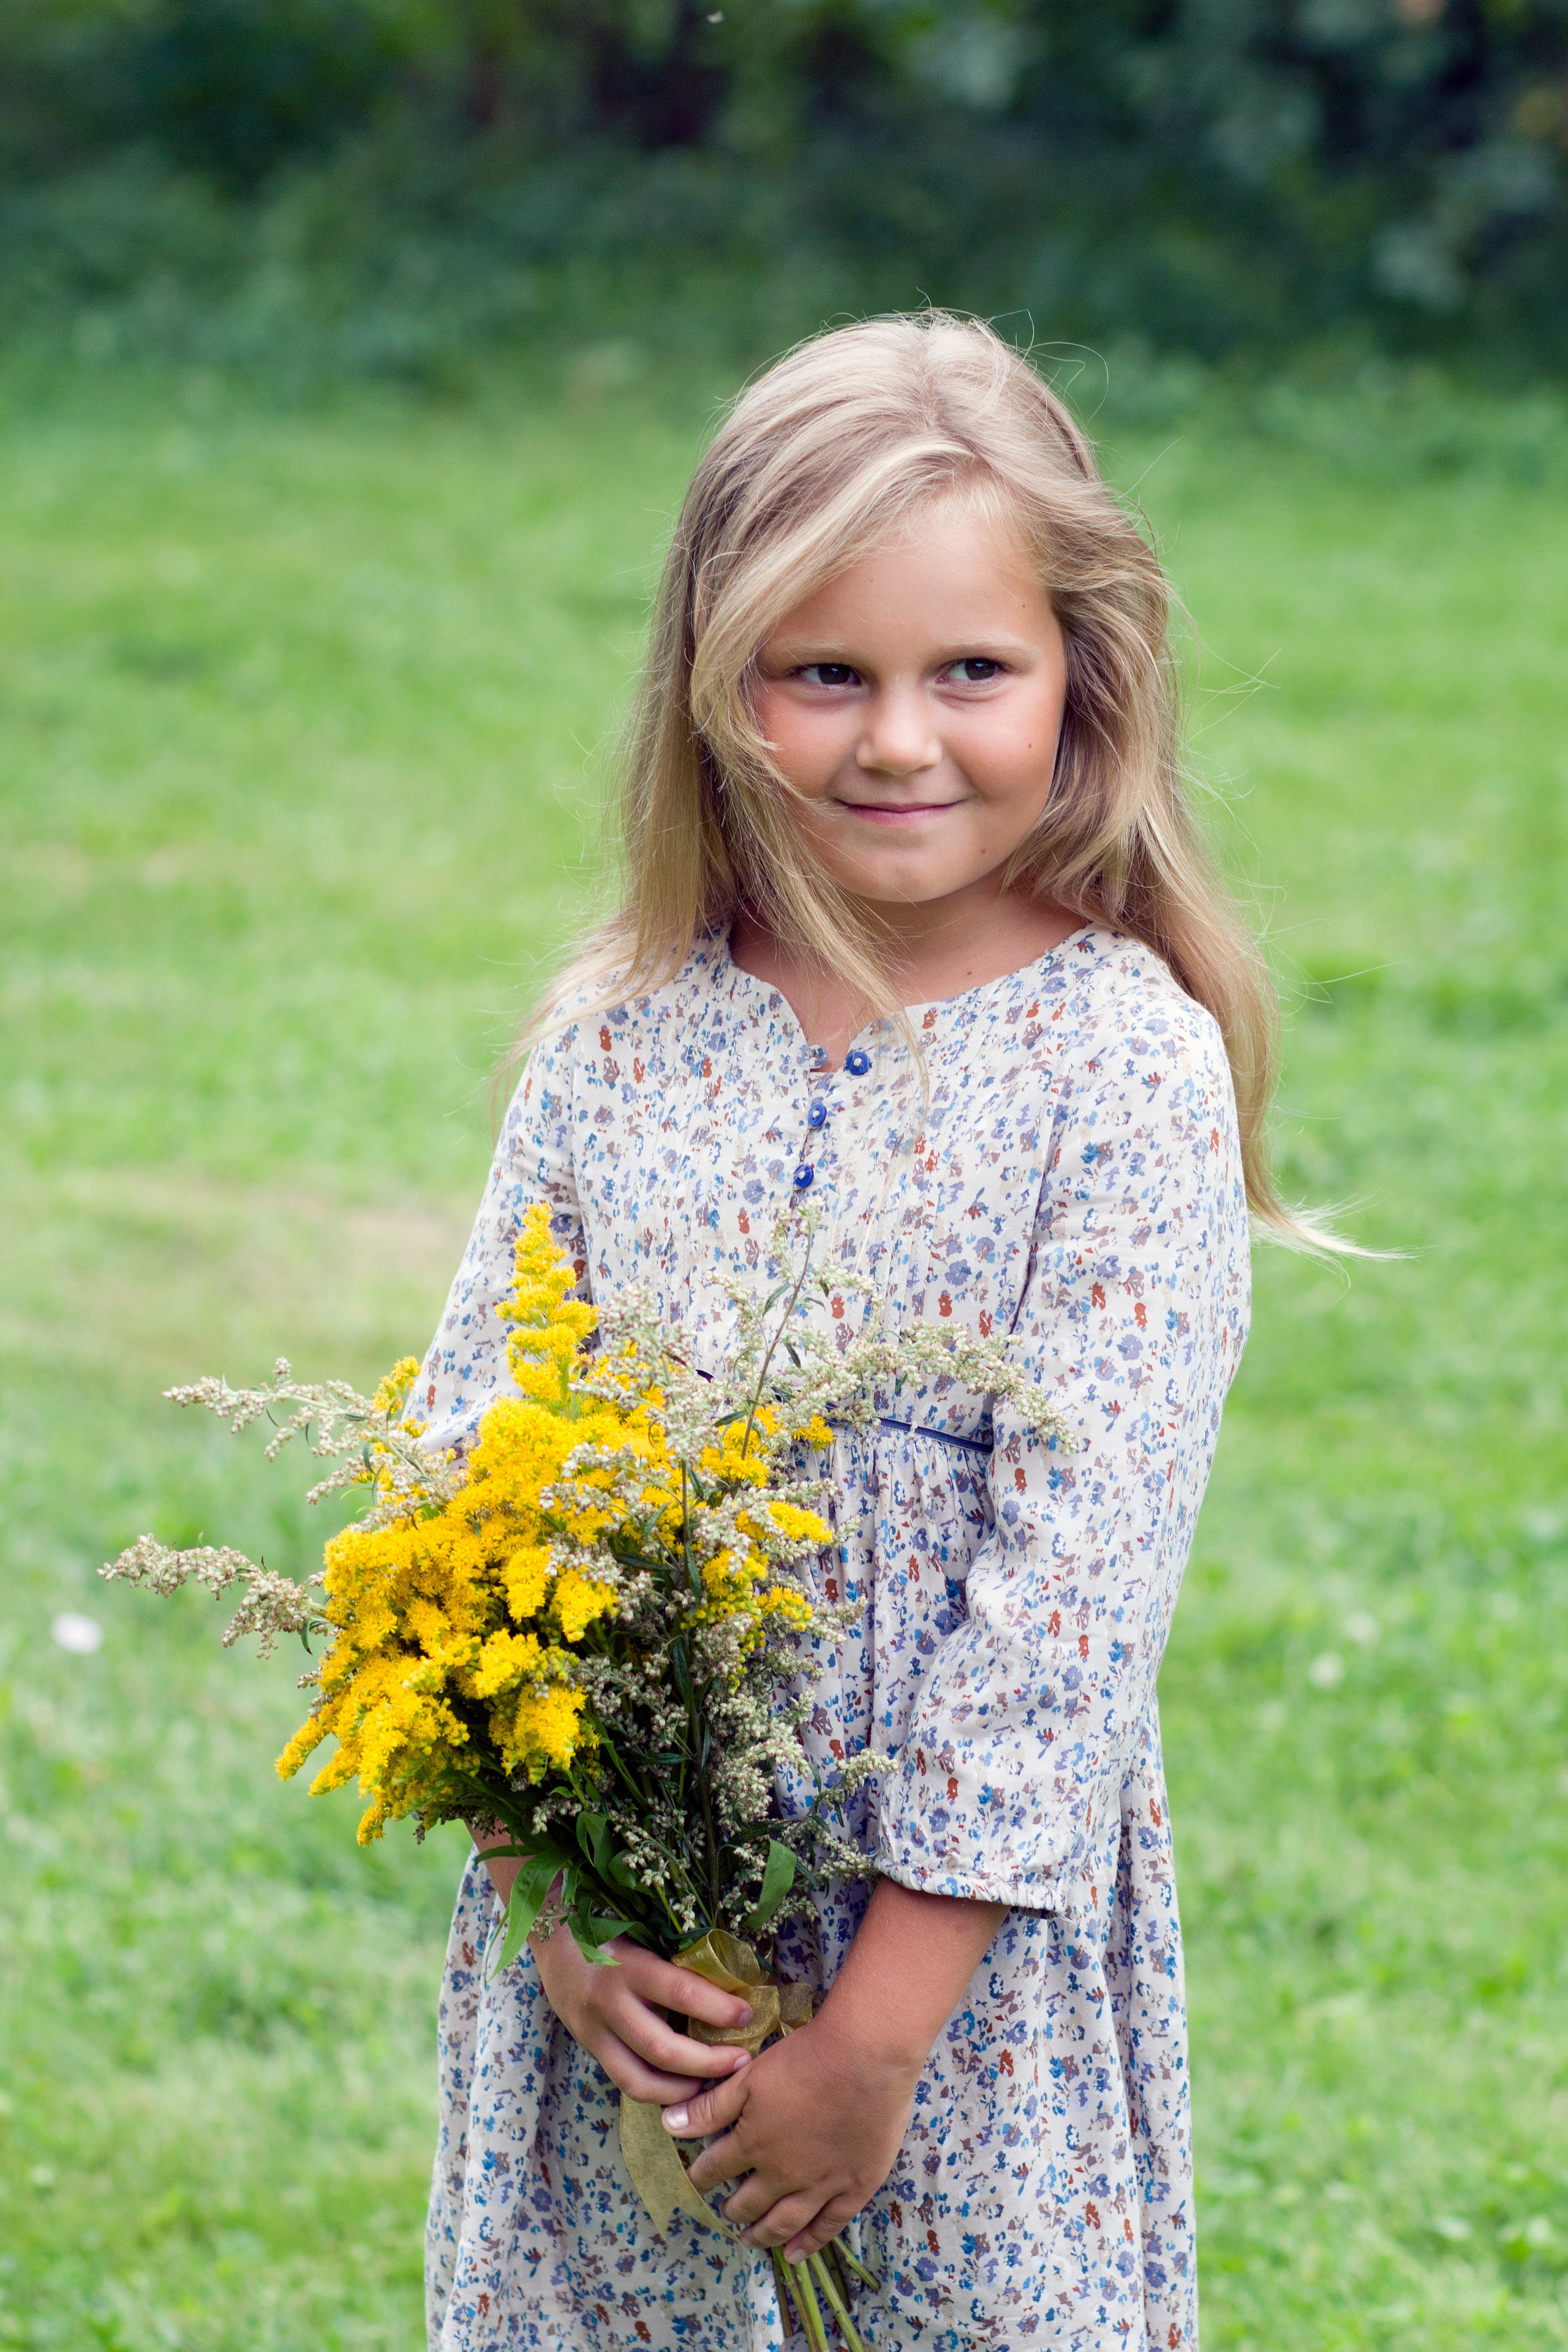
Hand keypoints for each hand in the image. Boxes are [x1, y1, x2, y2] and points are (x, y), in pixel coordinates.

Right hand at [531, 1923, 757, 2105]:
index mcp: (628, 1965)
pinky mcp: (590, 2048)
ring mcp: (595, 2031)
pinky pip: (625, 2082)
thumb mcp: (641, 1935)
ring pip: (641, 2080)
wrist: (551, 1936)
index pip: (681, 1992)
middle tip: (741, 2061)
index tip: (747, 2013)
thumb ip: (674, 1960)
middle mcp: (608, 2003)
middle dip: (709, 2062)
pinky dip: (658, 2091)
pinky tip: (683, 2085)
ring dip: (683, 2088)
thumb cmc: (609, 1928)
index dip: (718, 2008)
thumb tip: (730, 1982)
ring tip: (714, 2083)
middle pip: (663, 2049)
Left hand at [661, 2012, 917, 2260]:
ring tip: (751, 2239)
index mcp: (753, 2143)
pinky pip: (828, 2226)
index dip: (702, 2177)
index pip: (716, 2169)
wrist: (865, 2058)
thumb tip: (668, 2126)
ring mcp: (820, 2185)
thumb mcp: (749, 2077)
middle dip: (733, 2208)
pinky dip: (809, 2244)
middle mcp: (782, 2174)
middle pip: (749, 2202)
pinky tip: (795, 2254)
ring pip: (784, 2222)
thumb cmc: (805, 2059)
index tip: (695, 2183)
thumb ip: (710, 2107)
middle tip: (727, 2212)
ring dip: (763, 2234)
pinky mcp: (854, 2187)